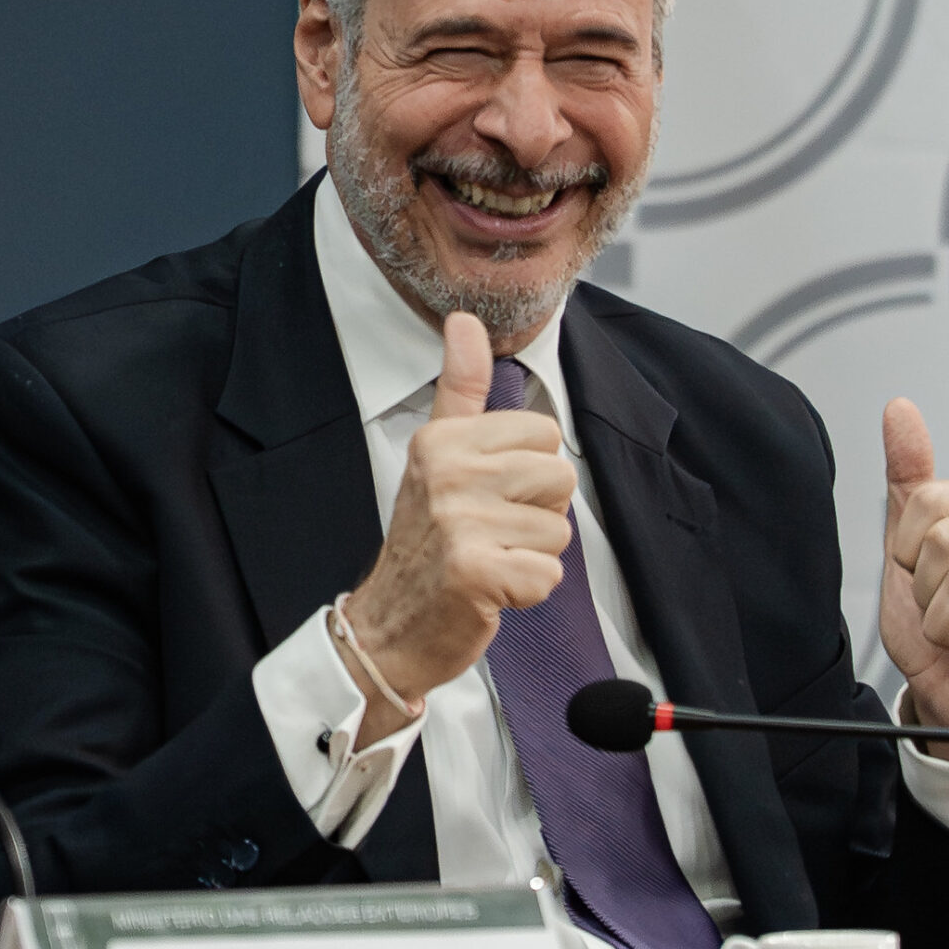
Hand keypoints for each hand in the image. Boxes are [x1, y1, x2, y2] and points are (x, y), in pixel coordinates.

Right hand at [342, 312, 575, 743]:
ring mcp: (459, 524)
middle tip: (493, 533)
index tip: (491, 494)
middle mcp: (447, 475)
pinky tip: (491, 591)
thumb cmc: (425, 542)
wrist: (388, 628)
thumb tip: (466, 321)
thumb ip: (460, 389)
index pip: (544, 432)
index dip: (532, 471)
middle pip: (560, 477)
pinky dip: (528, 591)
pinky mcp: (475, 574)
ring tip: (490, 560)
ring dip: (533, 556)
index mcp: (442, 440)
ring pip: (559, 530)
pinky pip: (548, 574)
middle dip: (539, 513)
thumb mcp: (436, 456)